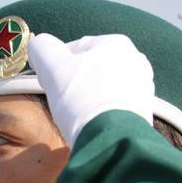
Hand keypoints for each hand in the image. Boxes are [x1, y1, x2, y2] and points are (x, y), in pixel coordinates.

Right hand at [28, 33, 154, 146]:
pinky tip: (92, 123)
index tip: (47, 82)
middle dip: (73, 82)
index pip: (75, 48)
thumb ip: (42, 49)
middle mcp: (135, 59)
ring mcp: (142, 86)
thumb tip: (37, 44)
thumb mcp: (52, 68)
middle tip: (61, 100)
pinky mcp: (143, 109)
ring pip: (102, 87)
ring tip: (76, 114)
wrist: (112, 139)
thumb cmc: (83, 99)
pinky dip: (100, 111)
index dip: (54, 65)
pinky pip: (113, 105)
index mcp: (115, 43)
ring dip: (86, 98)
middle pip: (90, 68)